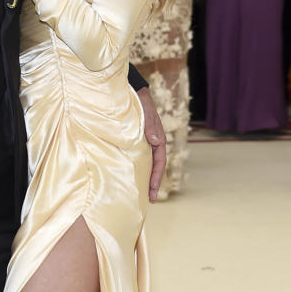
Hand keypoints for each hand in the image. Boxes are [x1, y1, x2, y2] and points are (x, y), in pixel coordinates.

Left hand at [136, 86, 166, 201]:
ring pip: (146, 164)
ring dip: (144, 178)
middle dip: (153, 183)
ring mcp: (144, 143)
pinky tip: (130, 177)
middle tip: (150, 200)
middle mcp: (152, 143)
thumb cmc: (139, 102)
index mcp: (158, 138)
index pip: (159, 162)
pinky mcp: (135, 142)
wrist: (131, 91)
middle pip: (154, 167)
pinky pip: (137, 158)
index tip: (152, 191)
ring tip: (141, 194)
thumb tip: (155, 141)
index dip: (156, 177)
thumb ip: (150, 126)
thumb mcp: (146, 112)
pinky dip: (137, 169)